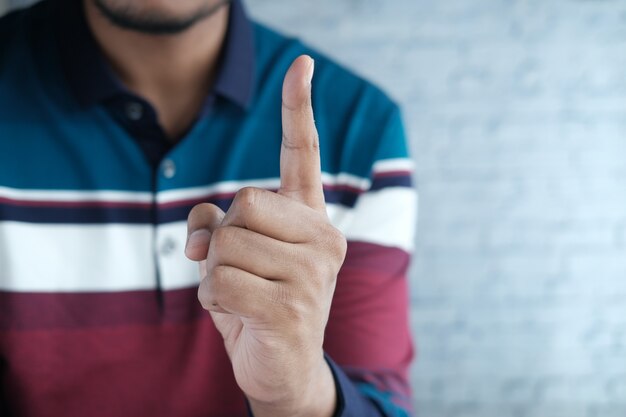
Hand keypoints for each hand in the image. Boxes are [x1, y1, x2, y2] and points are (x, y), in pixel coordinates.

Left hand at [185, 55, 346, 416]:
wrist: (284, 367)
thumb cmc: (258, 300)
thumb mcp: (236, 254)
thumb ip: (217, 225)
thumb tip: (199, 236)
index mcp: (311, 219)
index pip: (302, 155)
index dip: (298, 108)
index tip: (301, 63)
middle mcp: (323, 239)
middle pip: (243, 203)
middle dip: (222, 237)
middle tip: (237, 267)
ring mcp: (312, 275)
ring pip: (225, 245)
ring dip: (214, 275)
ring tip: (240, 296)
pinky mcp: (291, 309)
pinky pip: (219, 283)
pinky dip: (212, 302)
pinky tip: (239, 317)